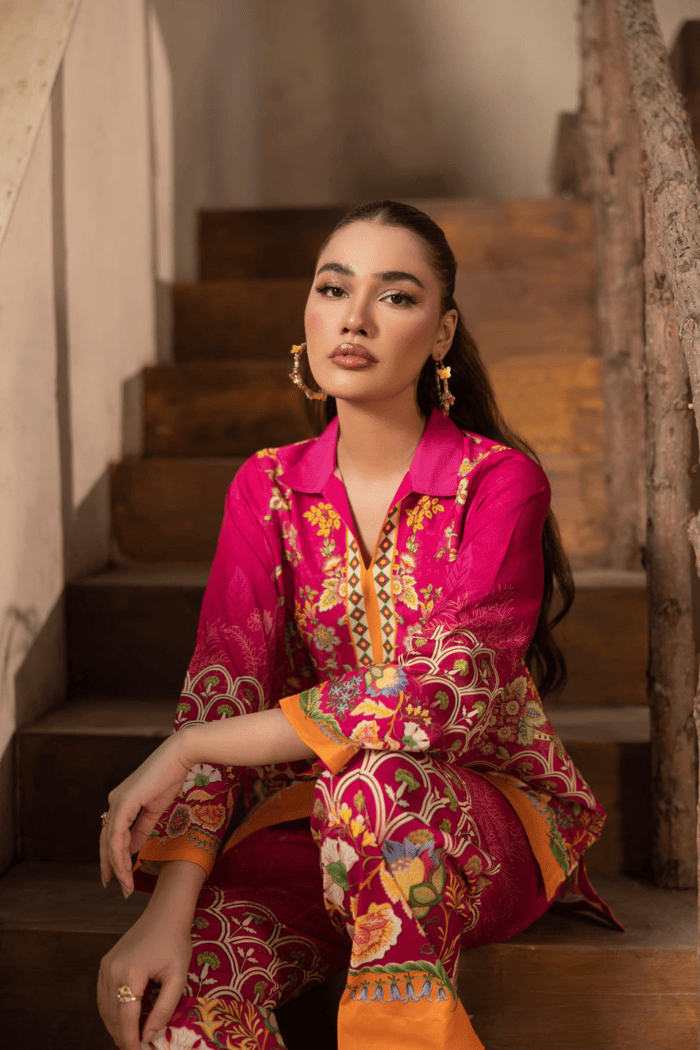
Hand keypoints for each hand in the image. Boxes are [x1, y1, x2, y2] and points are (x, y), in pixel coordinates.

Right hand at [98, 906, 191, 1049]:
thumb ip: (163, 1009)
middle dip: (122, 1036)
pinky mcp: (105, 963)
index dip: (130, 1040)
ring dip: (114, 1026)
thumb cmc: (175, 943)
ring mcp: (106, 966)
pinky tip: (122, 1020)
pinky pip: (103, 995)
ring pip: (104, 1007)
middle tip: (135, 1048)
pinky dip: (110, 1011)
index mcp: (131, 974)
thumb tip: (149, 1036)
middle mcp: (112, 971)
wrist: (165, 913)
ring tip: (129, 1038)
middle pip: (112, 1015)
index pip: (126, 1019)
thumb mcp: (177, 977)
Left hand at [100, 729, 198, 895]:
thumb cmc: (170, 777)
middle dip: (109, 866)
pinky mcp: (124, 803)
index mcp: (121, 801)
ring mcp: (117, 802)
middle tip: (113, 886)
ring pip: (110, 842)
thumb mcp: (155, 809)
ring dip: (117, 866)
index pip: (112, 834)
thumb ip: (141, 829)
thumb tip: (132, 848)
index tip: (118, 876)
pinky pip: (117, 836)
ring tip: (125, 885)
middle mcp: (114, 801)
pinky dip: (120, 855)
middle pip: (105, 840)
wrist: (179, 757)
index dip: (113, 856)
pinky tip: (125, 869)